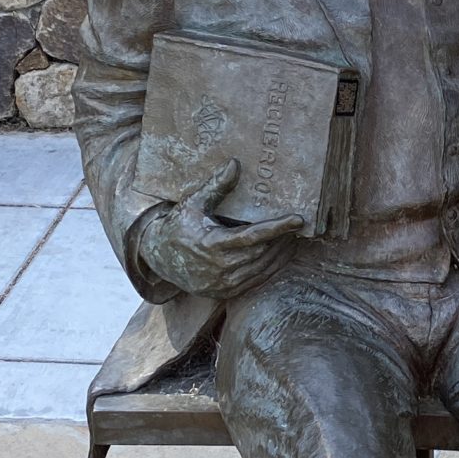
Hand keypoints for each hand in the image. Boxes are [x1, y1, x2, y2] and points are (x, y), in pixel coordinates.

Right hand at [135, 162, 303, 300]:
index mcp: (211, 245)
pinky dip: (272, 267)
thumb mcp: (193, 203)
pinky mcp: (226, 293)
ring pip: (263, 268)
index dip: (277, 228)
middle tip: (299, 224)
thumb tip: (235, 164)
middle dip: (283, 239)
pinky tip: (282, 254)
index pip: (252, 237)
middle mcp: (219, 269)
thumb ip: (216, 186)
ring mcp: (223, 284)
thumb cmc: (178, 226)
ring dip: (281, 253)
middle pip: (262, 253)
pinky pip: (257, 281)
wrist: (159, 259)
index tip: (298, 219)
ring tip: (295, 237)